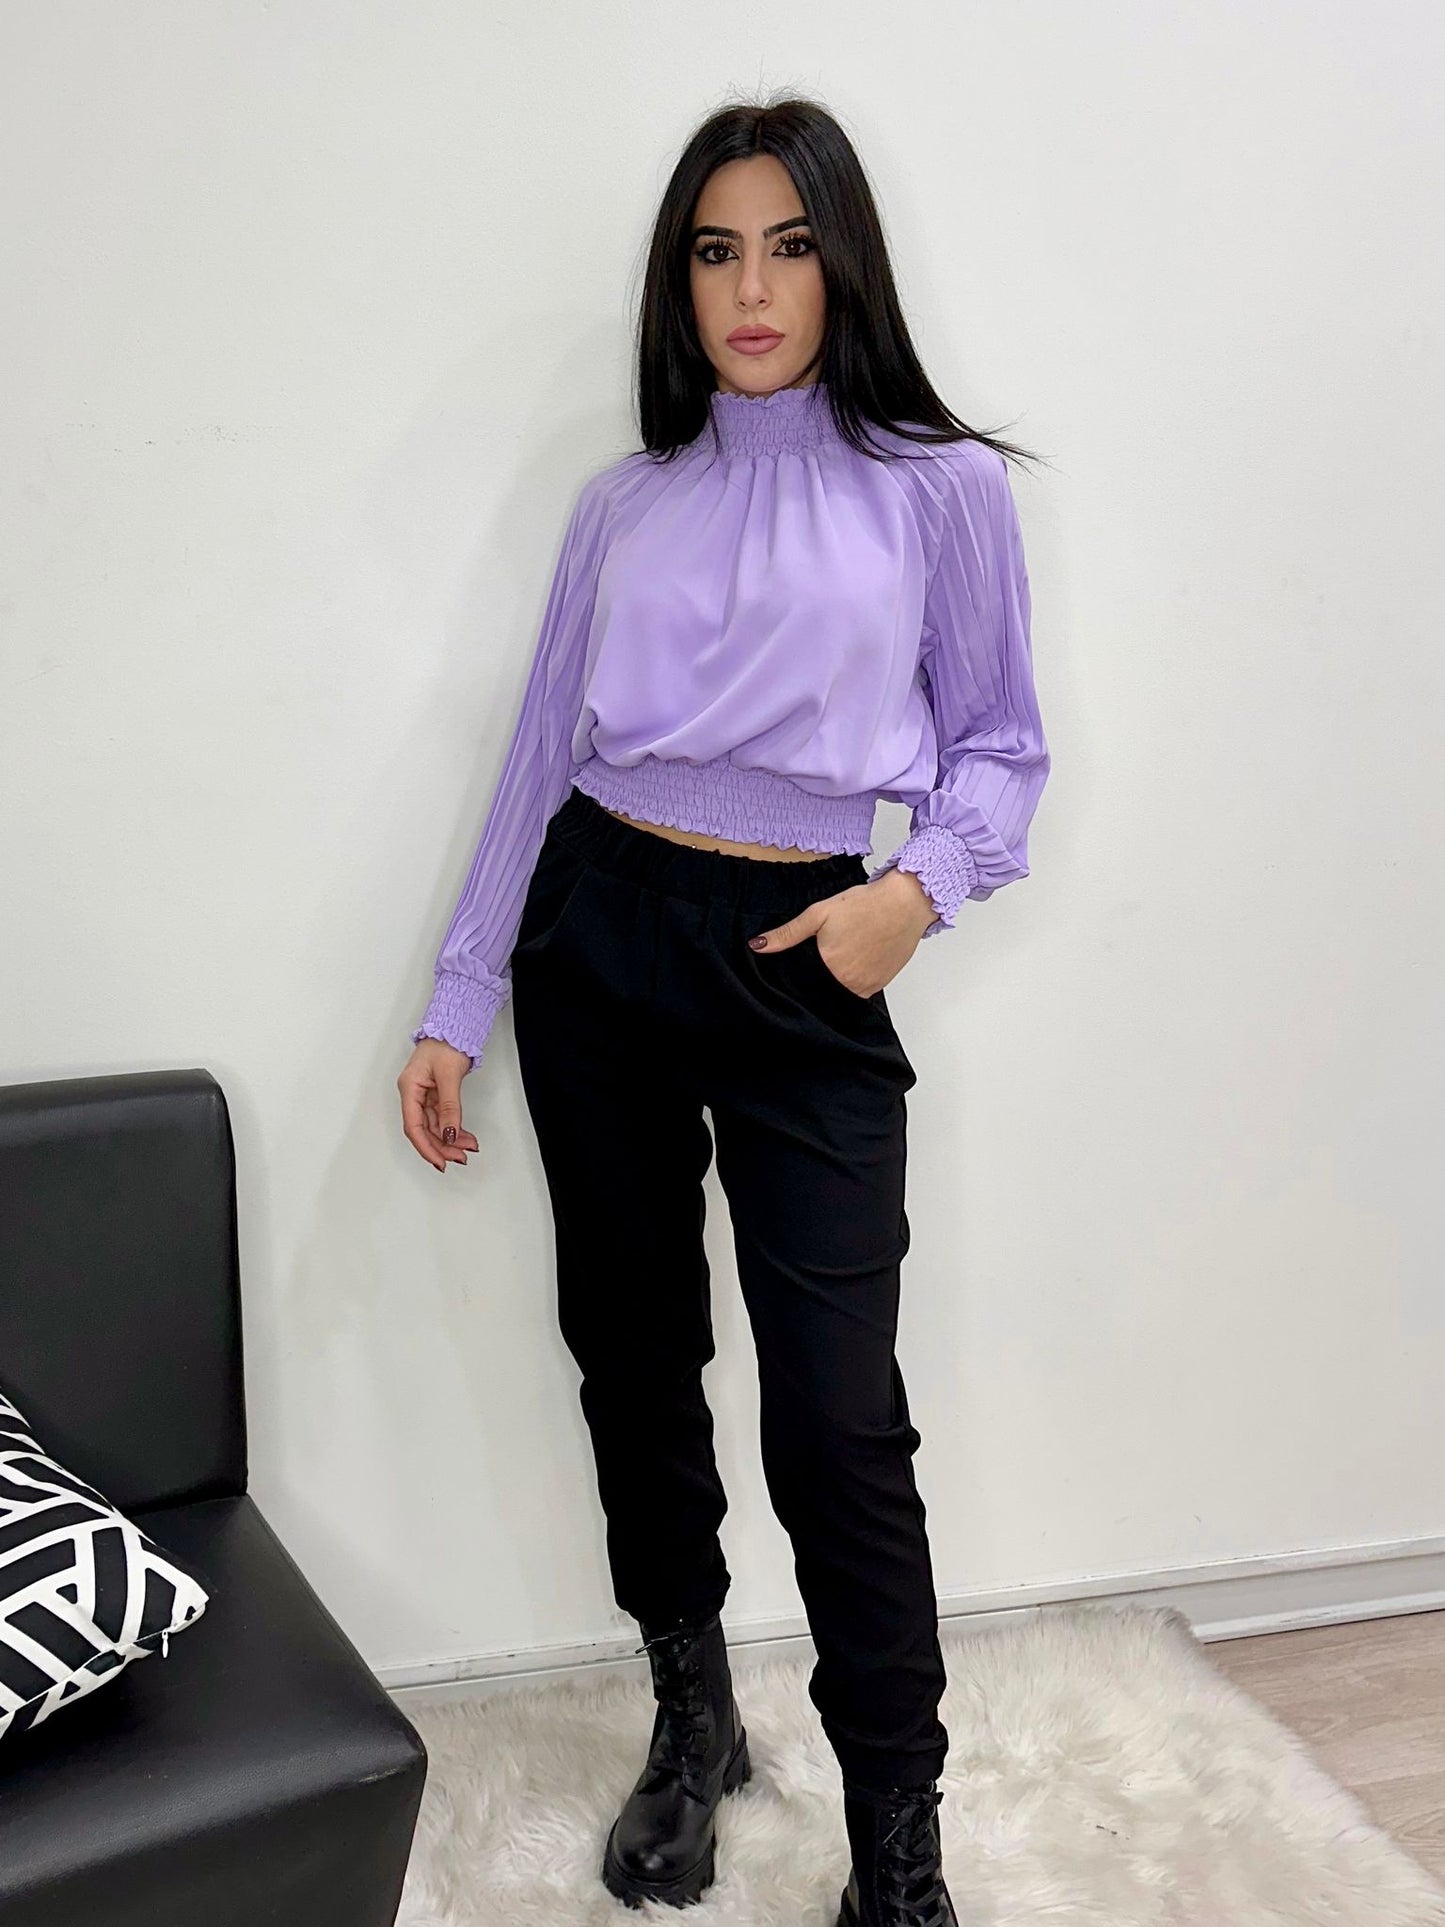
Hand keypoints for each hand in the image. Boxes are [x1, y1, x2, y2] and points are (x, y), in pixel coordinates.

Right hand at [398, 1040, 479, 1171]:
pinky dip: (454, 1128)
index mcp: (409, 1088)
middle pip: (424, 1129)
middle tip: (460, 1158)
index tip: (439, 1161)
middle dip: (441, 1146)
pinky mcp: (436, 1094)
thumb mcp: (449, 1076)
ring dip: (450, 1140)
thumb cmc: (446, 1043)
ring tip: (468, 1149)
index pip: (414, 1126)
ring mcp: (425, 1095)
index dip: (426, 1147)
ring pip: (435, 1126)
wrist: (454, 1027)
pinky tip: (465, 1137)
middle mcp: (414, 1094)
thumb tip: (449, 1133)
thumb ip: (450, 1107)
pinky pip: (443, 1117)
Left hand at [746, 868, 938, 995]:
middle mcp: (848, 982)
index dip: (797, 978)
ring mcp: (866, 986)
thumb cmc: (865, 904)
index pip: (802, 984)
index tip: (798, 968)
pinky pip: (859, 991)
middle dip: (816, 980)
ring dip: (834, 982)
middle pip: (821, 990)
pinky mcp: (880, 984)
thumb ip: (788, 933)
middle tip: (824, 956)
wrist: (906, 903)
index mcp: (829, 966)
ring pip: (840, 993)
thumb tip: (757, 945)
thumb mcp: (819, 913)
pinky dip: (852, 981)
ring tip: (839, 957)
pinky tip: (853, 962)